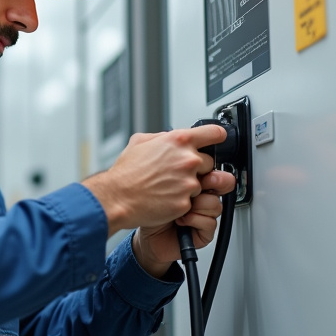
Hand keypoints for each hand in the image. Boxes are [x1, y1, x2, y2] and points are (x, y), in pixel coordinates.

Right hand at [82, 125, 230, 235]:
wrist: (117, 197)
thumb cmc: (125, 172)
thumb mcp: (140, 141)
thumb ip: (163, 136)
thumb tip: (172, 137)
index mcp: (178, 141)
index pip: (215, 133)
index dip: (217, 137)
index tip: (218, 140)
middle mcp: (187, 160)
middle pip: (209, 162)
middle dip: (196, 167)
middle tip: (176, 172)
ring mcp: (188, 182)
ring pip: (201, 183)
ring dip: (188, 186)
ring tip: (166, 186)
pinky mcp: (186, 202)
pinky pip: (192, 201)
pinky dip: (181, 201)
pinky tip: (165, 198)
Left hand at [130, 171, 232, 277]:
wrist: (144, 235)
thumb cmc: (148, 206)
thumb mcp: (159, 178)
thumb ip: (175, 165)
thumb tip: (186, 149)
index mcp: (194, 179)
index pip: (213, 166)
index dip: (209, 165)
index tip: (197, 167)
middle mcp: (202, 195)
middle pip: (225, 182)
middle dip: (212, 182)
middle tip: (195, 186)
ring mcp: (205, 213)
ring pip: (215, 203)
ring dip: (196, 206)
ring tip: (178, 209)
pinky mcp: (205, 231)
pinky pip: (210, 222)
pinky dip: (193, 220)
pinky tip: (180, 221)